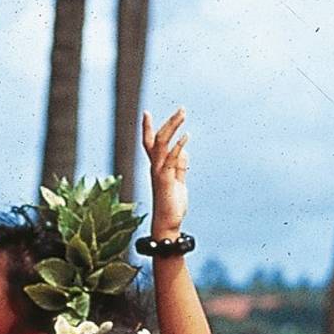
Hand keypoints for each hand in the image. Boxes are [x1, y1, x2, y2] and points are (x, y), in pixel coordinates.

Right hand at [141, 108, 188, 238]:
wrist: (167, 224)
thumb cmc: (172, 205)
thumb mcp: (178, 182)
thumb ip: (180, 167)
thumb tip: (183, 151)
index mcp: (157, 167)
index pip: (149, 144)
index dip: (147, 129)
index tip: (146, 113)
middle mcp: (155, 167)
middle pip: (156, 139)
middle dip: (168, 123)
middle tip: (182, 109)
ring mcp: (159, 173)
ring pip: (161, 144)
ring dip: (172, 127)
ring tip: (183, 114)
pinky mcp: (165, 180)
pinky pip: (171, 159)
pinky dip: (178, 146)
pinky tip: (187, 136)